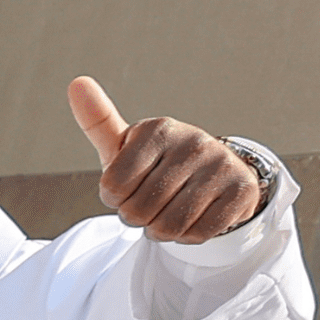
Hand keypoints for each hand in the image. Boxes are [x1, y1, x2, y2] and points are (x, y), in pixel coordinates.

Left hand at [72, 77, 268, 243]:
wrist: (213, 174)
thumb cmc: (157, 164)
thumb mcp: (126, 146)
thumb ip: (98, 121)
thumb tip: (77, 83)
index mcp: (157, 130)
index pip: (113, 188)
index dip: (114, 200)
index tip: (125, 190)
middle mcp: (193, 142)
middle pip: (138, 211)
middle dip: (137, 218)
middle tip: (149, 206)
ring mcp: (220, 165)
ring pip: (169, 226)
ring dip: (161, 232)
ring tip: (167, 214)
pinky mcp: (241, 190)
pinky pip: (199, 233)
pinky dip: (188, 237)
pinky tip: (192, 219)